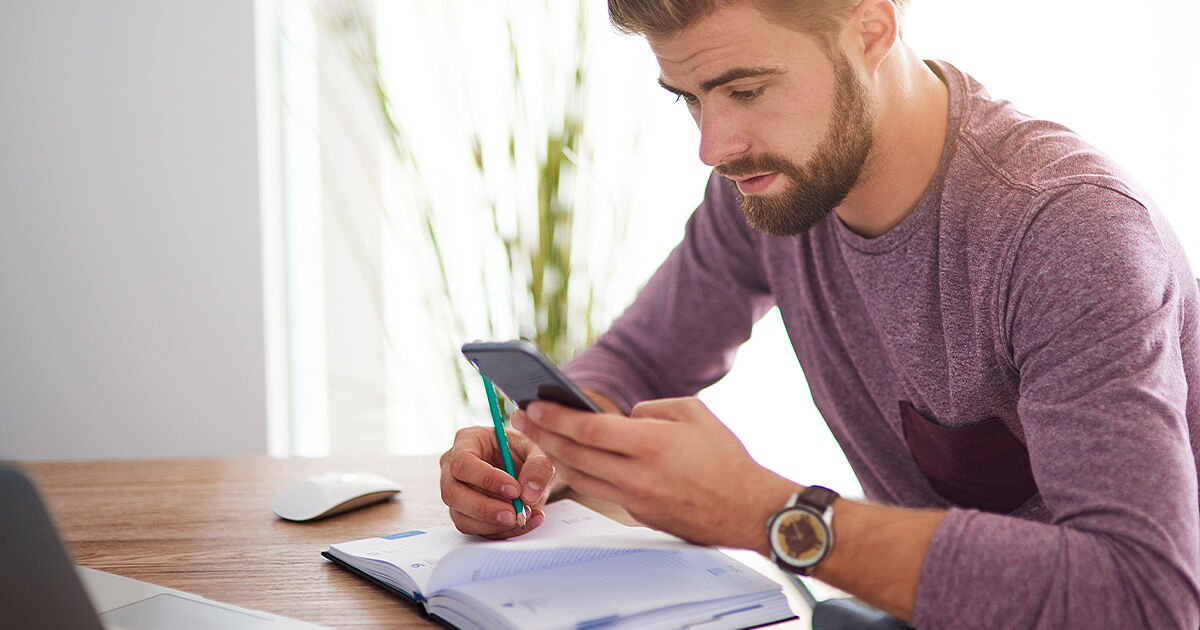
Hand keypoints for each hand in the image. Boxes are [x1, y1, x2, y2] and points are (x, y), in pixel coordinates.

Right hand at [439, 424, 555, 537]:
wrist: (528, 470)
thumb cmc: (524, 452)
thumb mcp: (537, 450)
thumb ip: (538, 466)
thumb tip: (528, 494)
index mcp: (466, 441)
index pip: (463, 462)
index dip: (486, 479)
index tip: (515, 489)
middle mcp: (452, 467)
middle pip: (453, 493)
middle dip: (485, 508)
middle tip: (515, 513)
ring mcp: (456, 493)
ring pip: (461, 517)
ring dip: (494, 524)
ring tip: (525, 516)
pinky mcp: (464, 514)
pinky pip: (476, 530)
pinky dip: (502, 531)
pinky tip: (526, 522)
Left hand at [513, 397, 797, 551]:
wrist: (749, 509)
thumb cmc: (726, 457)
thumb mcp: (694, 413)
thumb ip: (653, 409)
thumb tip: (625, 416)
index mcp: (651, 443)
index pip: (588, 429)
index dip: (555, 416)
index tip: (532, 404)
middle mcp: (638, 475)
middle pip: (575, 454)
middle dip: (543, 434)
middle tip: (520, 416)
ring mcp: (636, 499)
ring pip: (581, 477)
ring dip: (555, 456)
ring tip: (538, 436)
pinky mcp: (639, 515)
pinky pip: (601, 490)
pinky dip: (581, 473)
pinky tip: (571, 459)